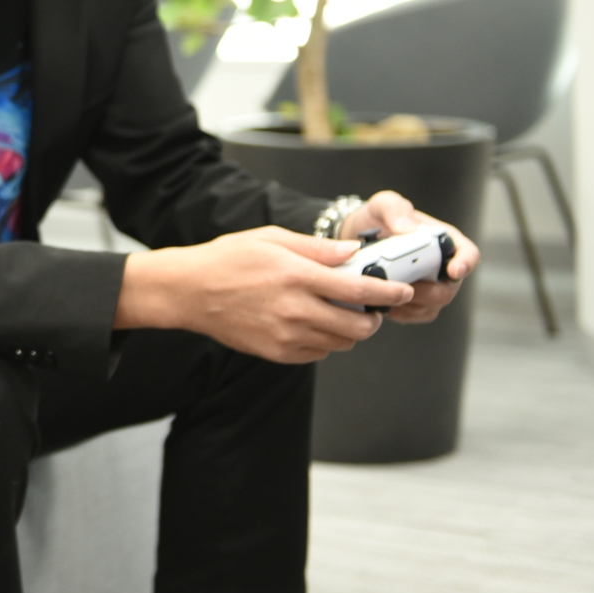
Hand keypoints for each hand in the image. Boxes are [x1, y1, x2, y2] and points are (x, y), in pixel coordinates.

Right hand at [117, 226, 413, 362]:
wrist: (190, 292)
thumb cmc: (228, 259)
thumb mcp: (271, 238)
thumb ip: (316, 248)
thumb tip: (353, 253)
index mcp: (296, 276)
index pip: (359, 291)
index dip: (388, 293)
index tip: (403, 291)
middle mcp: (295, 309)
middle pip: (357, 327)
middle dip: (373, 318)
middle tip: (370, 308)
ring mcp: (286, 335)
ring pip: (341, 343)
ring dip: (349, 331)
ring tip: (339, 315)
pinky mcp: (277, 352)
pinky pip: (318, 354)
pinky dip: (325, 342)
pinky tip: (313, 325)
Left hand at [341, 190, 479, 323]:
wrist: (355, 237)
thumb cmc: (377, 219)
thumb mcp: (383, 205)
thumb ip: (396, 210)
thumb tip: (408, 229)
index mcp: (443, 240)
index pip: (469, 253)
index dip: (465, 263)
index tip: (453, 271)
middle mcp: (441, 267)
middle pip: (449, 288)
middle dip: (426, 290)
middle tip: (402, 283)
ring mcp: (430, 287)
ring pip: (431, 306)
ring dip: (409, 301)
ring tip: (384, 288)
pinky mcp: (414, 304)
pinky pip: (414, 315)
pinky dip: (399, 310)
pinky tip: (381, 299)